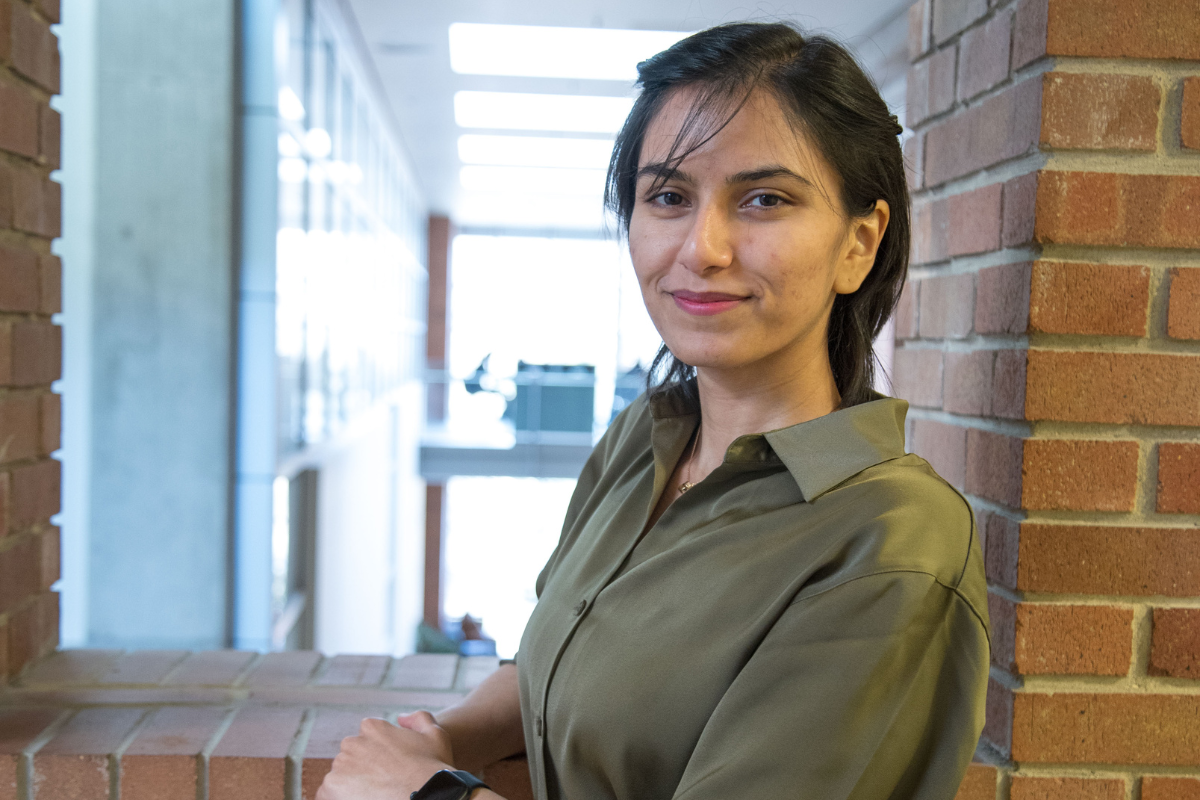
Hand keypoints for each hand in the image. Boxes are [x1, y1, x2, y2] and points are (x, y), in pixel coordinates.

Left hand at [316, 711, 454, 799]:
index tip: (389, 769)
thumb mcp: (436, 735)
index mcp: (373, 728)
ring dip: (351, 788)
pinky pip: (328, 796)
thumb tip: (401, 718)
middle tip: (382, 786)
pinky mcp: (329, 790)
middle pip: (352, 758)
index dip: (379, 756)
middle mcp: (352, 744)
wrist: (425, 798)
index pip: (367, 738)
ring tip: (373, 797)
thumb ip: (419, 719)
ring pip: (340, 779)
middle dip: (363, 771)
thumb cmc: (433, 770)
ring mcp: (339, 768)